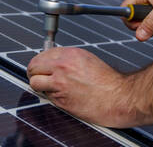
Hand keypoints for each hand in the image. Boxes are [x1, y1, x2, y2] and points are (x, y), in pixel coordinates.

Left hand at [27, 47, 141, 127]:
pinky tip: (60, 96)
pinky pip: (44, 96)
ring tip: (47, 87)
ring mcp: (59, 82)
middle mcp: (62, 66)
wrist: (119, 98)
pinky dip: (48, 96)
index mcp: (70, 54)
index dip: (41, 62)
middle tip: (40, 77)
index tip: (43, 67)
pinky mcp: (60, 99)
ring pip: (34, 82)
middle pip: (33, 66)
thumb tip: (54, 61)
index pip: (42, 54)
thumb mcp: (88, 60)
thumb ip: (69, 59)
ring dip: (38, 85)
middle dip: (35, 72)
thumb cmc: (108, 82)